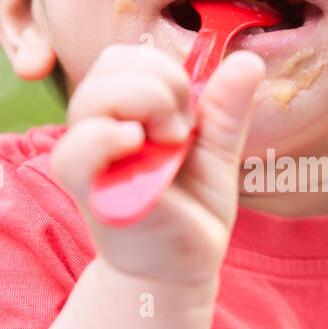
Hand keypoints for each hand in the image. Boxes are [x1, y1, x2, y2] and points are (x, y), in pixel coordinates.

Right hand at [50, 42, 265, 285]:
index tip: (190, 117)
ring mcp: (88, 157)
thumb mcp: (217, 154)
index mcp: (125, 113)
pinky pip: (79, 148)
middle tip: (181, 132)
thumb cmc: (191, 212)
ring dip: (145, 107)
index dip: (165, 73)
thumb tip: (249, 60)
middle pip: (112, 64)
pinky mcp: (85, 189)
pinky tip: (137, 145)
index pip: (126, 58)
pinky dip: (108, 137)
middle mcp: (98, 127)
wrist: (179, 270)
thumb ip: (227, 109)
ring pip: (95, 96)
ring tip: (168, 146)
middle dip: (162, 85)